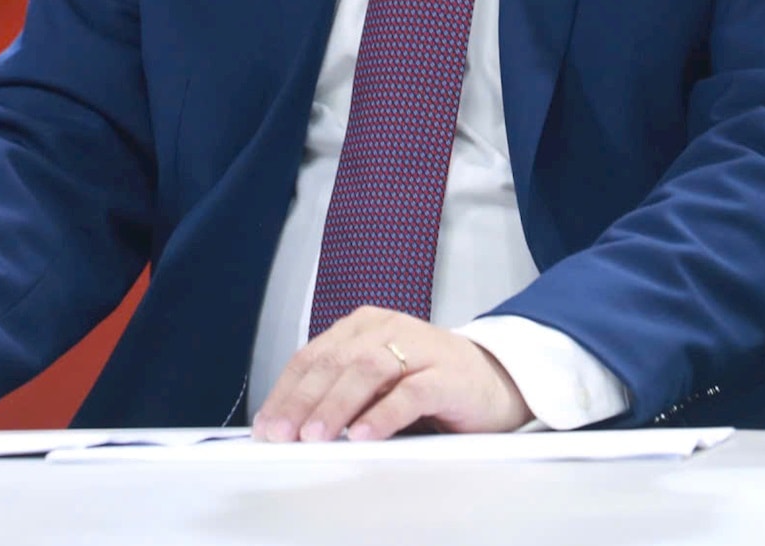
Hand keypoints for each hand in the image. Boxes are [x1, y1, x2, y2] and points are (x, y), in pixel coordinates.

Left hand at [252, 307, 530, 442]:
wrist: (497, 381)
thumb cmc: (430, 384)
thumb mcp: (377, 385)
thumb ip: (342, 394)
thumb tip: (292, 427)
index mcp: (364, 327)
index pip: (314, 356)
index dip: (287, 390)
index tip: (267, 423)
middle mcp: (388, 328)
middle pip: (336, 361)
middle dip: (303, 400)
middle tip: (282, 434)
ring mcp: (420, 347)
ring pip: (368, 370)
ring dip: (337, 405)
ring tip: (315, 436)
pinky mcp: (447, 374)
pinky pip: (411, 391)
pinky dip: (384, 414)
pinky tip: (365, 434)